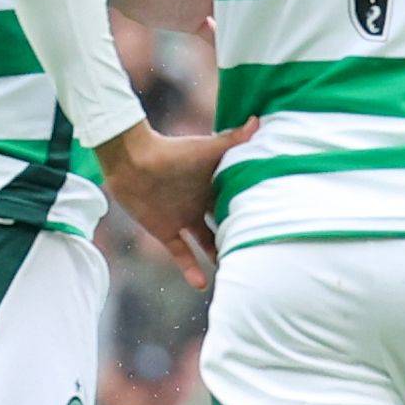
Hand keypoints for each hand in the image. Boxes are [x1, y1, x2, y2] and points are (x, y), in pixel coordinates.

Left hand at [94, 118, 255, 288]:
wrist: (132, 160)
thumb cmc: (172, 151)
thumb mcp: (207, 149)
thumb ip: (234, 139)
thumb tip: (259, 120)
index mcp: (214, 186)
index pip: (238, 202)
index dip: (253, 214)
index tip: (272, 227)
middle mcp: (201, 204)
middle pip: (225, 224)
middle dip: (239, 238)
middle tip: (259, 257)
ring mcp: (184, 219)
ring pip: (207, 243)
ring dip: (218, 257)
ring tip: (236, 275)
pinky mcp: (165, 230)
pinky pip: (181, 253)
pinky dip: (190, 268)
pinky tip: (202, 284)